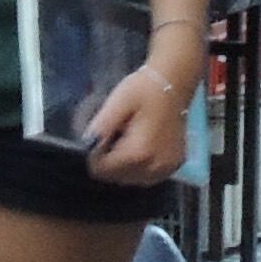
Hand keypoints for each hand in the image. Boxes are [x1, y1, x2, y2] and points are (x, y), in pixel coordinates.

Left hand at [84, 54, 192, 186]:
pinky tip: (141, 148)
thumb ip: (101, 126)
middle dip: (110, 161)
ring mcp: (167, 168)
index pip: (103, 170)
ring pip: (133, 179)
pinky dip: (141, 167)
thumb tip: (86, 145)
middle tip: (114, 137)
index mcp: (138, 153)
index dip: (94, 156)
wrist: (174, 82)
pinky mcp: (174, 165)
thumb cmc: (143, 90)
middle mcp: (154, 167)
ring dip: (124, 166)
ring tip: (127, 141)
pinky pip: (149, 176)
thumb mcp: (118, 102)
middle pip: (117, 177)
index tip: (99, 139)